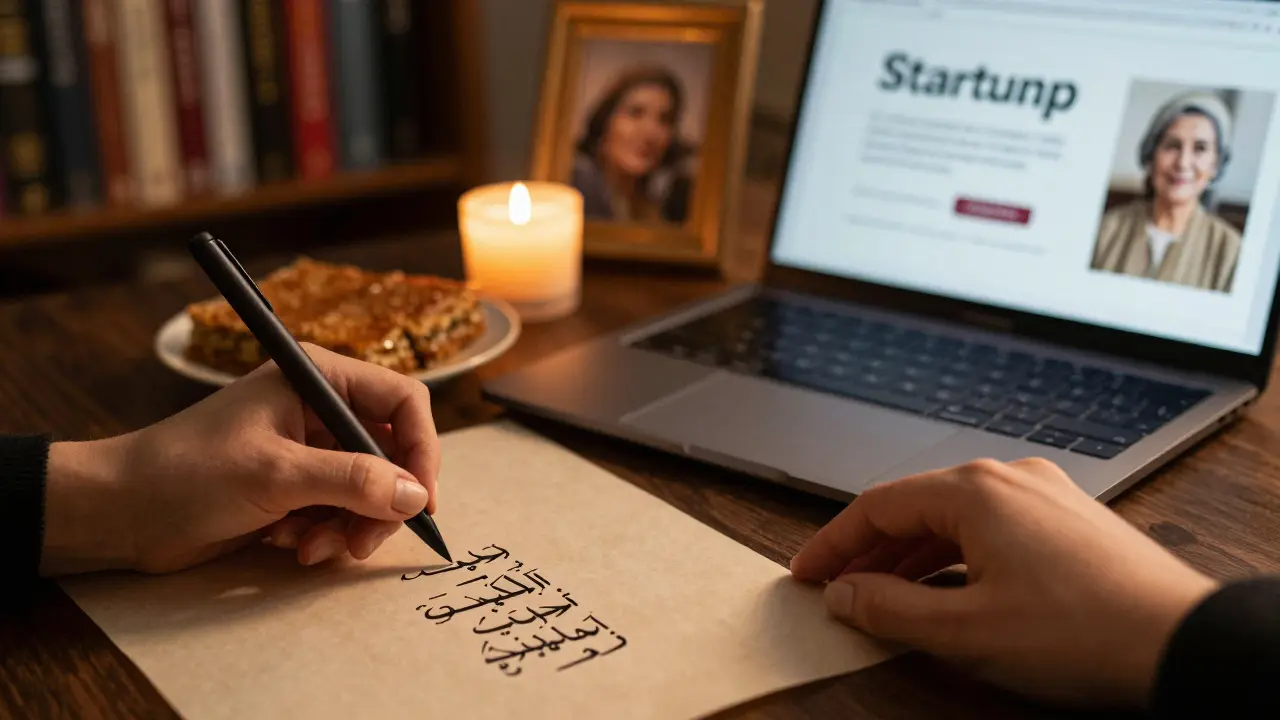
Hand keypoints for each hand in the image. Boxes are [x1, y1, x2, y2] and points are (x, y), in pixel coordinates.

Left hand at [41, 345, 439, 574]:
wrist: (121, 513)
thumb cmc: (187, 473)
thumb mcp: (276, 473)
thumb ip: (352, 481)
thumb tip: (415, 495)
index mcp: (318, 378)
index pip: (403, 401)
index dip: (421, 450)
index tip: (421, 500)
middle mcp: (321, 408)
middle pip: (393, 452)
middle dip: (381, 502)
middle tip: (360, 542)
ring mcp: (310, 449)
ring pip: (371, 490)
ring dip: (350, 525)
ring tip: (310, 547)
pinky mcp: (297, 487)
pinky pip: (342, 511)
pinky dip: (326, 534)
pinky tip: (290, 544)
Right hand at [790, 458, 1217, 706]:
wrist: (1182, 642)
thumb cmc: (1081, 632)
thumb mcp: (965, 630)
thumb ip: (889, 610)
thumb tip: (843, 594)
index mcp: (974, 490)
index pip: (877, 505)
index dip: (833, 544)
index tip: (806, 573)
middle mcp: (1007, 477)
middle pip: (913, 506)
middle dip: (868, 551)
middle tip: (834, 588)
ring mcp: (1043, 494)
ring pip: (952, 517)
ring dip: (910, 556)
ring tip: (882, 597)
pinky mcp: (1067, 519)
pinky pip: (990, 528)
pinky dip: (953, 556)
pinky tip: (945, 589)